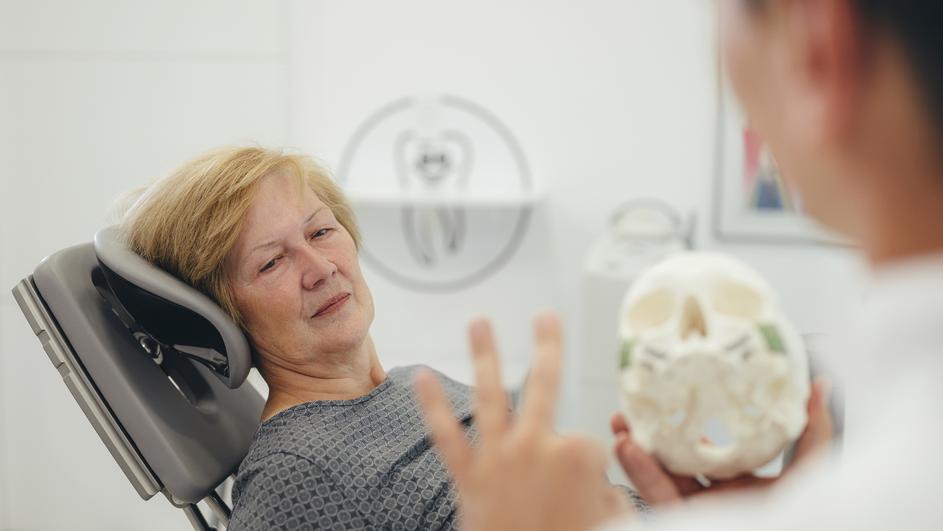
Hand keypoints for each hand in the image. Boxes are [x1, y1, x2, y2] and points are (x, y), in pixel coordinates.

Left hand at [415, 313, 632, 530]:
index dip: (588, 474)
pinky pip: (447, 436)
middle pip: (546, 385)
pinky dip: (432, 406)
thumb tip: (595, 485)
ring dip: (486, 354)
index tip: (581, 497)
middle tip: (546, 317)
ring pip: (492, 394)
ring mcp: (500, 457)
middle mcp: (537, 446)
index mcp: (578, 456)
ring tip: (480, 322)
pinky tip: (419, 377)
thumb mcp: (612, 521)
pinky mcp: (469, 477)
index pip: (588, 444)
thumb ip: (605, 495)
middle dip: (548, 346)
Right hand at [611, 378, 833, 505]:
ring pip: (658, 476)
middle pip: (674, 460)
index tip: (673, 395)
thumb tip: (820, 384)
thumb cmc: (803, 518)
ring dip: (635, 448)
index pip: (709, 448)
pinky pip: (657, 496)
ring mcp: (698, 513)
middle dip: (649, 433)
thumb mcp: (812, 472)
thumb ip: (813, 432)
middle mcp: (716, 499)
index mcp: (742, 484)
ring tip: (620, 422)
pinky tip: (626, 448)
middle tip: (632, 408)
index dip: (688, 422)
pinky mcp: (682, 522)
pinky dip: (640, 472)